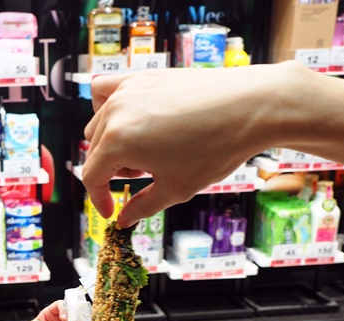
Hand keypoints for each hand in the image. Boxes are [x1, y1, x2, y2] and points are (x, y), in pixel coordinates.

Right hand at [82, 63, 292, 226]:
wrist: (251, 105)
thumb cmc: (217, 146)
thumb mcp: (176, 188)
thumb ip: (142, 207)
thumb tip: (123, 219)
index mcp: (118, 142)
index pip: (91, 176)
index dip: (100, 199)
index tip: (111, 211)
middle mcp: (115, 112)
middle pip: (94, 150)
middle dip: (112, 170)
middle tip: (143, 177)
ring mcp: (127, 90)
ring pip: (98, 123)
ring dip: (111, 142)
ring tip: (144, 151)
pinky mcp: (141, 77)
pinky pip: (107, 91)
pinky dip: (108, 107)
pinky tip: (130, 118)